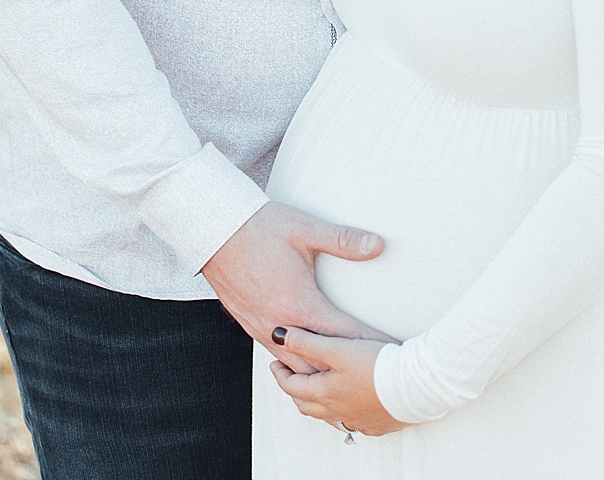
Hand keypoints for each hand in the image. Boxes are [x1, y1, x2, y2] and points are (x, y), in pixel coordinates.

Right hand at [201, 202, 389, 373]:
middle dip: (347, 365)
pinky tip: (309, 363)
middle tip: (374, 369)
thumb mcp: (306, 229)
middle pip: (319, 360)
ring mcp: (262, 328)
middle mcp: (279, 324)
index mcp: (298, 304)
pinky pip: (278, 355)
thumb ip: (343, 240)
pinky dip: (297, 363)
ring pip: (295, 365)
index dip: (368, 344)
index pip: (342, 334)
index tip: (389, 350)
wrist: (214, 231)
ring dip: (321, 370)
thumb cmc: (260, 228)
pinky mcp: (250, 325)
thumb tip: (377, 245)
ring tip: (347, 375)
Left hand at [268, 327, 407, 436]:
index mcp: (324, 393)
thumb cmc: (378, 366)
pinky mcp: (378, 424)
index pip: (291, 386)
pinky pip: (354, 423)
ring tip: (318, 391)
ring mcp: (358, 420)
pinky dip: (345, 414)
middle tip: (291, 377)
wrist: (415, 385)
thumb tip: (278, 335)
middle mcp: (337, 411)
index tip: (276, 364)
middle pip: (306, 404)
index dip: (280, 374)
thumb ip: (306, 341)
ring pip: (328, 417)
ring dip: (318, 404)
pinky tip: (353, 406)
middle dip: (294, 390)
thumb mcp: (338, 347)